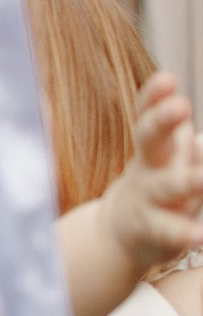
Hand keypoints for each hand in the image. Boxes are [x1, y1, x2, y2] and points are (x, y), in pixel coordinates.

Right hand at [104, 71, 202, 270]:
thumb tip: (190, 112)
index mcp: (155, 147)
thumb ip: (180, 129)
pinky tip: (201, 235)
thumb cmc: (157, 183)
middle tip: (180, 106)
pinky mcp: (157, 232)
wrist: (121, 234)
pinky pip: (171, 232)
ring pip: (166, 188)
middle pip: (149, 141)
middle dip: (161, 122)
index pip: (148, 114)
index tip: (166, 79)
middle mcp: (149, 169)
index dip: (154, 97)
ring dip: (186, 181)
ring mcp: (150, 200)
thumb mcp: (167, 152)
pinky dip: (187, 234)